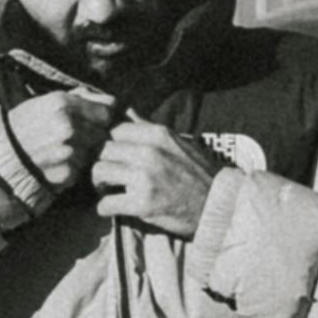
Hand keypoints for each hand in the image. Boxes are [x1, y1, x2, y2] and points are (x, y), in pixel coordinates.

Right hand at [0, 81, 112, 199]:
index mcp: (63, 104)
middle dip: (94, 135)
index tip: (96, 120)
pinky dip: (74, 167)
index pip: (108, 109)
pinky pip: (83, 169)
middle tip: (77, 138)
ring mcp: (69, 152)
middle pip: (104, 132)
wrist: (0, 156)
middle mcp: (68, 127)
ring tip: (63, 150)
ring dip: (85, 152)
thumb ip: (78, 98)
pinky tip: (57, 163)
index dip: (103, 115)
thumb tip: (109, 102)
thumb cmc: (24, 125)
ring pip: (95, 152)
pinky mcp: (67, 173)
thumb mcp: (45, 102)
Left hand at [93, 117, 223, 240]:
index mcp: (158, 134)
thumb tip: (124, 109)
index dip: (109, 143)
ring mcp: (145, 178)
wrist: (218, 204)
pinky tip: (113, 208)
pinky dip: (105, 208)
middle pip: (103, 150)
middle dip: (102, 163)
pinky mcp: (142, 204)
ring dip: (100, 184)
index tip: (112, 155)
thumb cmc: (197, 172)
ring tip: (109, 189)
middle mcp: (149, 152)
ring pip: (99, 172)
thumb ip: (147, 127)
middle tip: (107, 175)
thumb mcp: (176, 141)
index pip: (114, 129)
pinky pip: (105, 204)